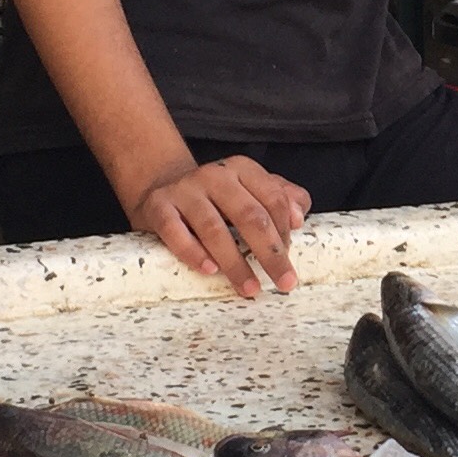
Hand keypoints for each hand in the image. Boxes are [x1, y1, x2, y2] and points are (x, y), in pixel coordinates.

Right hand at [124, 155, 309, 297]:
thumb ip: (281, 198)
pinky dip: (193, 253)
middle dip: (270, 253)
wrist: (161, 185)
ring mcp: (185, 190)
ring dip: (235, 263)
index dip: (285, 232)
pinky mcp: (159, 207)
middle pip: (249, 215)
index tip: (289, 260)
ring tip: (249, 287)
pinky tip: (209, 270)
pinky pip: (175, 232)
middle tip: (283, 282)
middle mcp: (214, 175)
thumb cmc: (216, 197)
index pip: (273, 199)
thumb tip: (298, 218)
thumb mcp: (250, 189)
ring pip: (214, 228)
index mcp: (242, 169)